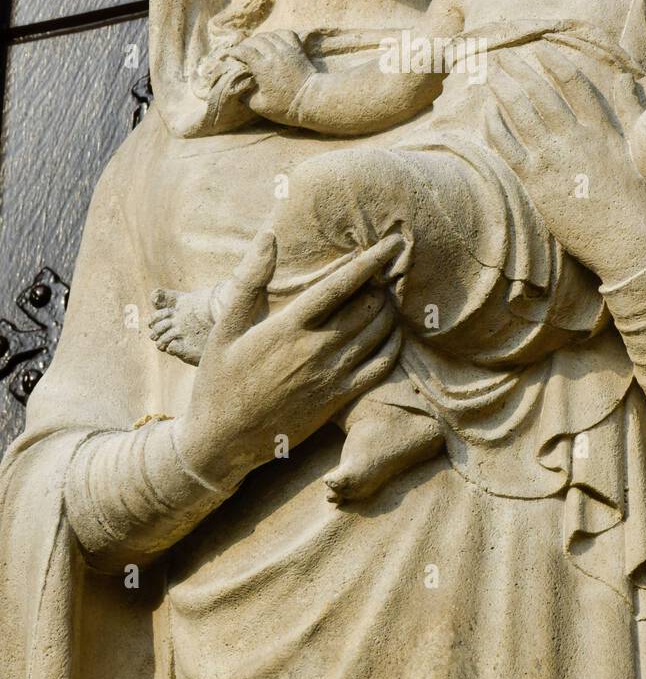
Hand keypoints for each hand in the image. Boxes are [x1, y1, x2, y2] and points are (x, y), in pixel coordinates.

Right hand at [174, 231, 402, 489]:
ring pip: (378, 333)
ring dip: (389, 310)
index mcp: (289, 326)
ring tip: (388, 295)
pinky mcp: (339, 400)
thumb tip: (268, 236)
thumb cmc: (219, 379)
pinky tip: (391, 332)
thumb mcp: (225, 326)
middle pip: (368, 305)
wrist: (222, 442)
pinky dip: (392, 344)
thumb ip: (250, 279)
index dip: (371, 260)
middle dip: (383, 283)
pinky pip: (380, 367)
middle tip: (388, 269)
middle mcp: (316, 349)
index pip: (341, 284)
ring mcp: (331, 376)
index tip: (392, 242)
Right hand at [224, 30, 314, 124]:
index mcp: (262, 67)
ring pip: (269, 35)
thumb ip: (245, 96)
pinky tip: (274, 39)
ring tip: (255, 45)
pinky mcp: (298, 49)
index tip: (229, 55)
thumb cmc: (285, 106)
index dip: (234, 51)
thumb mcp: (259, 106)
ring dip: (259, 39)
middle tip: (241, 51)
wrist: (311, 101)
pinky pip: (285, 33)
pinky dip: (277, 33)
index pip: (244, 50)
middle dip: (245, 44)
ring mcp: (287, 50)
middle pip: (255, 40)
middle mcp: (273, 54)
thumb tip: (236, 87)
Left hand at [483, 44, 645, 285]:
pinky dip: (495, 125)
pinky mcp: (536, 182)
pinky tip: (487, 111)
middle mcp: (576, 138)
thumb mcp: (639, 150)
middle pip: (541, 93)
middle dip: (520, 70)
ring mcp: (554, 159)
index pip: (575, 83)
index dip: (556, 62)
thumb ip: (630, 111)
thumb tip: (625, 78)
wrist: (626, 243)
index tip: (541, 48)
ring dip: (502, 89)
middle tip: (502, 55)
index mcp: (603, 129)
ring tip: (489, 74)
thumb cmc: (637, 200)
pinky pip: (507, 146)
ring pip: (520, 113)